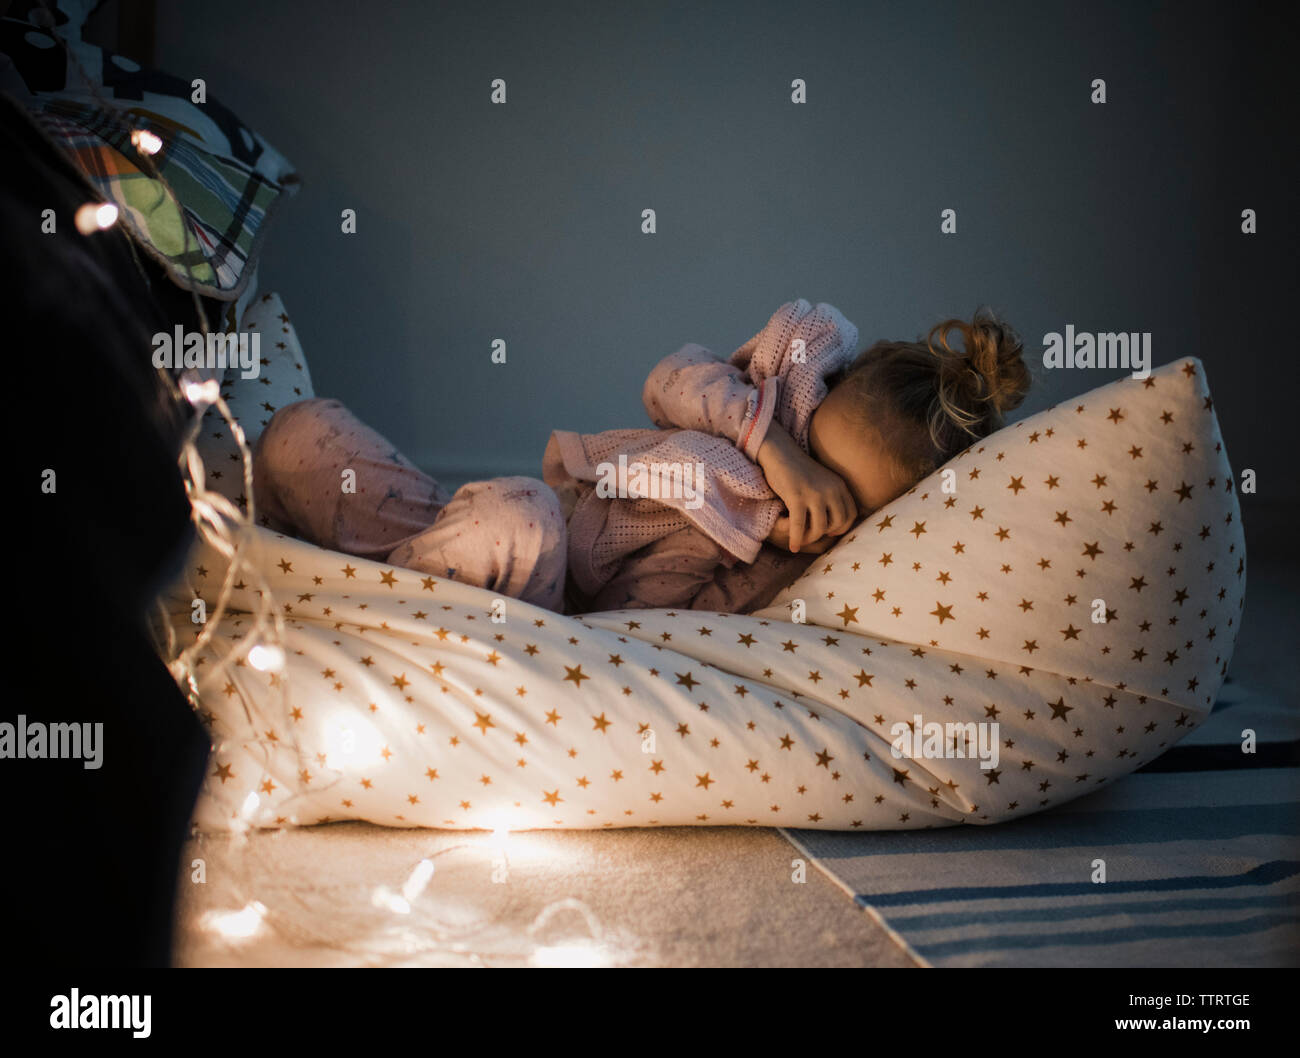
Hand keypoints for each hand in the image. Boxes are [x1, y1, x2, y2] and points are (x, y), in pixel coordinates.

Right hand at [756, 422, 855, 552]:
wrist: (780, 453)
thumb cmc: (798, 469)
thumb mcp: (822, 480)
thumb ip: (831, 495)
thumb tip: (834, 520)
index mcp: (839, 485)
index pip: (851, 514)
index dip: (842, 527)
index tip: (830, 532)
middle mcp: (831, 490)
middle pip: (838, 523)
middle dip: (826, 534)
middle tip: (813, 535)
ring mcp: (815, 494)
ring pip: (820, 528)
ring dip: (810, 539)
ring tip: (801, 541)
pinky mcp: (797, 498)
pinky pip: (800, 526)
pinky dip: (797, 539)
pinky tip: (793, 547)